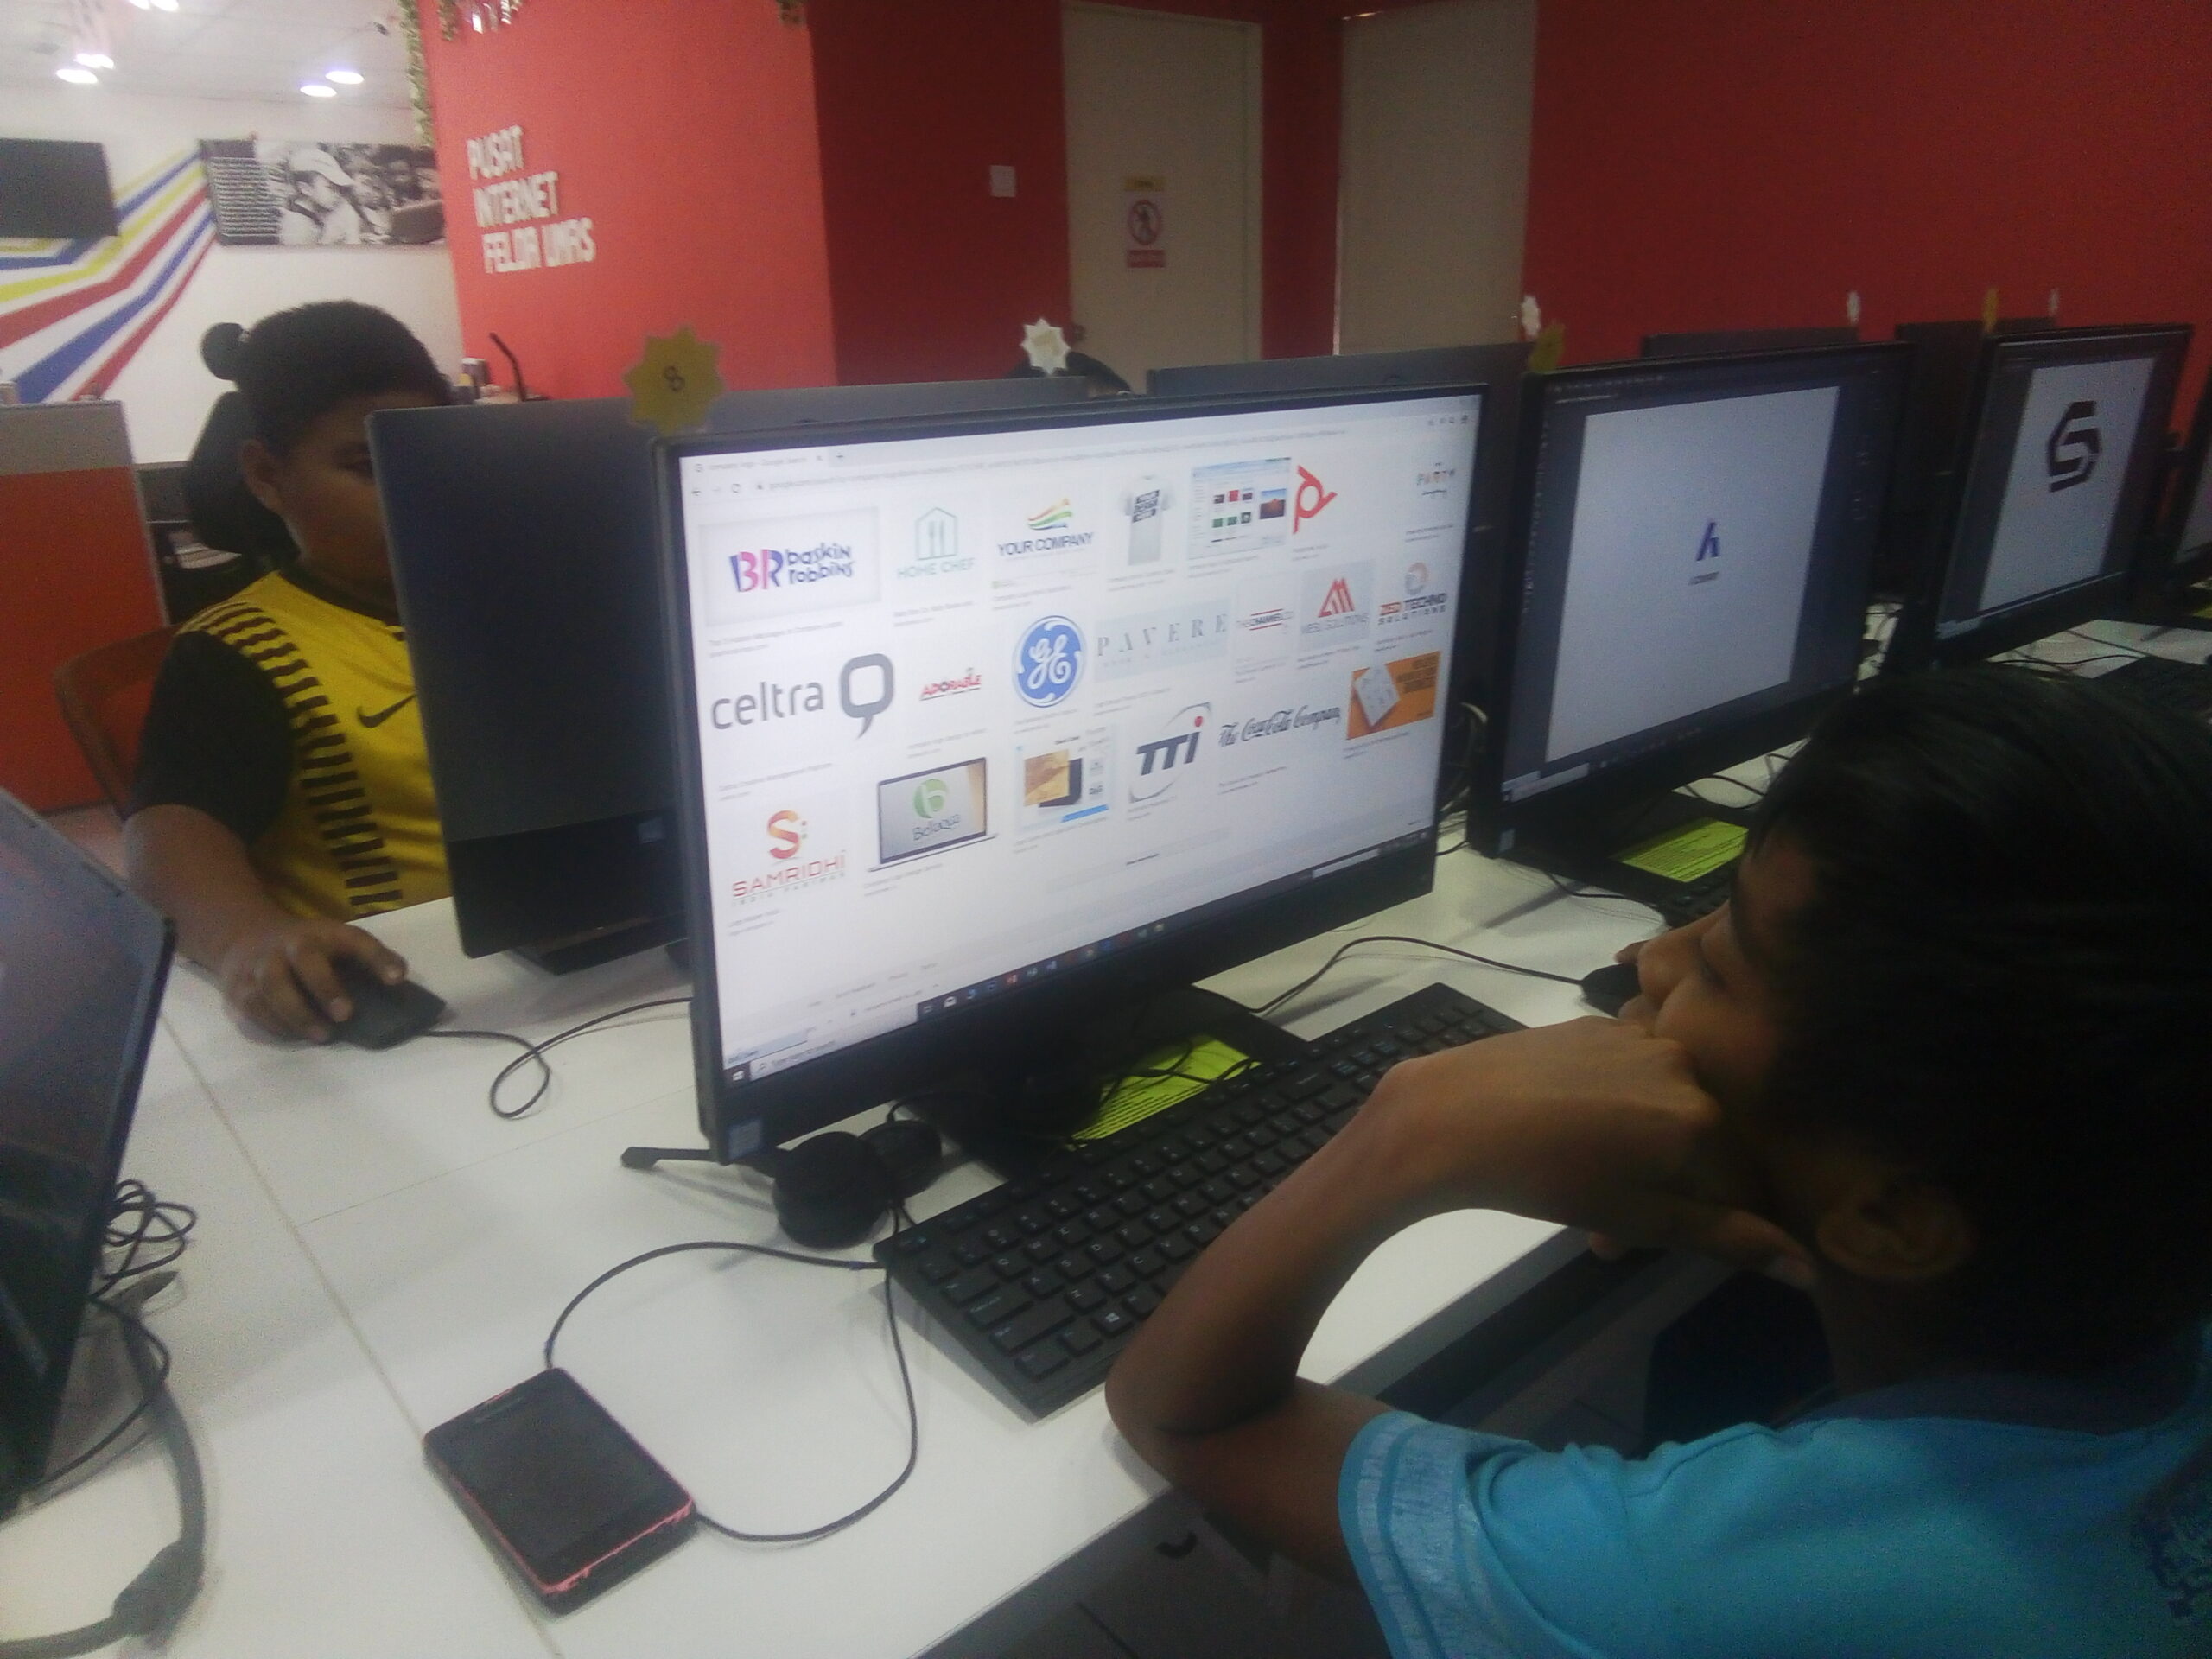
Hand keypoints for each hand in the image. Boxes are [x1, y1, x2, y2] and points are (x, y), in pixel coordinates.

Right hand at [216, 917, 406, 1041]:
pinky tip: (297, 1035)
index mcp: (322, 933)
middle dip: (325, 988)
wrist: (243, 937)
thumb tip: (398, 979)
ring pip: (274, 988)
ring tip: (323, 1036)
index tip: (396, 978)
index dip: (376, 957)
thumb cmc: (307, 948)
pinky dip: (277, 1025)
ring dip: (298, 1015)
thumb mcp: (337, 941)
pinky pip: (255, 1008)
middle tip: (345, 1015)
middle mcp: (289, 944)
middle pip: (305, 960)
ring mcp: (260, 964)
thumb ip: (368, 958)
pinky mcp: (239, 987)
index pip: (354, 939)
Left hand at [1351, 1018, 1810, 1280]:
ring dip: (1641, 1152)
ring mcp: (1638, 1037)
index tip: (1661, 1240)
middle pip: (1703, 1143)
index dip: (1712, 1218)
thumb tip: (1809, 1269)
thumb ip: (1729, 1238)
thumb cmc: (1548, 1181)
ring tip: (1587, 1189)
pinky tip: (1569, 1135)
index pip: (1744, 1182)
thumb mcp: (1643, 1221)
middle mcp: (1685, 1068)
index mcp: (1705, 1120)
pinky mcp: (1595, 1024)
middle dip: (1672, 1188)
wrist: (1453, 1117)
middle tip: (1612, 1229)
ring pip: (1664, 1109)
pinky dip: (1615, 1109)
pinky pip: (1629, 1074)